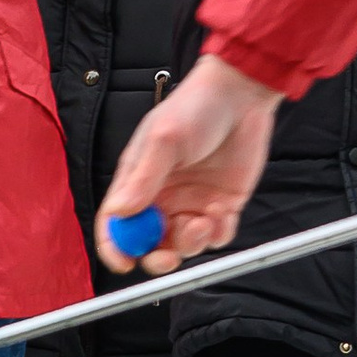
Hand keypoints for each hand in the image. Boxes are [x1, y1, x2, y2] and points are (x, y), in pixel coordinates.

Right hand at [94, 55, 281, 270]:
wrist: (241, 94)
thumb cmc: (195, 108)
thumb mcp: (164, 140)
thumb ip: (143, 178)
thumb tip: (119, 212)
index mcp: (137, 180)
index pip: (115, 222)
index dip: (115, 246)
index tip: (124, 262)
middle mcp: (161, 196)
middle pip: (148, 242)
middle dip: (155, 256)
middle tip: (167, 258)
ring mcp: (191, 203)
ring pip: (183, 244)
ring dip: (191, 242)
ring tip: (203, 221)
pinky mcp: (221, 205)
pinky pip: (216, 236)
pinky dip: (217, 234)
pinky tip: (221, 214)